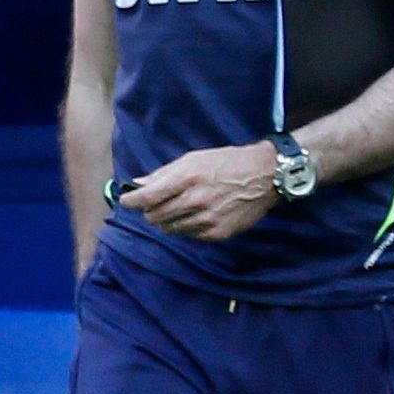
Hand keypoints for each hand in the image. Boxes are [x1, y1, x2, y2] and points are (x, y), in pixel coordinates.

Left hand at [118, 141, 280, 241]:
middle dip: (150, 210)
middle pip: (154, 216)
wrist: (266, 175)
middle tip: (157, 203)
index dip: (131, 201)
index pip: (146, 198)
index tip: (127, 200)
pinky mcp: (217, 232)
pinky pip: (188, 235)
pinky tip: (198, 214)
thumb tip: (138, 184)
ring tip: (181, 208)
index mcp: (187, 178)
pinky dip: (187, 226)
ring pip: (169, 228)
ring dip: (168, 219)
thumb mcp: (195, 159)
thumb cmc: (228, 162)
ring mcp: (207, 219)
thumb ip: (165, 173)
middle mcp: (195, 200)